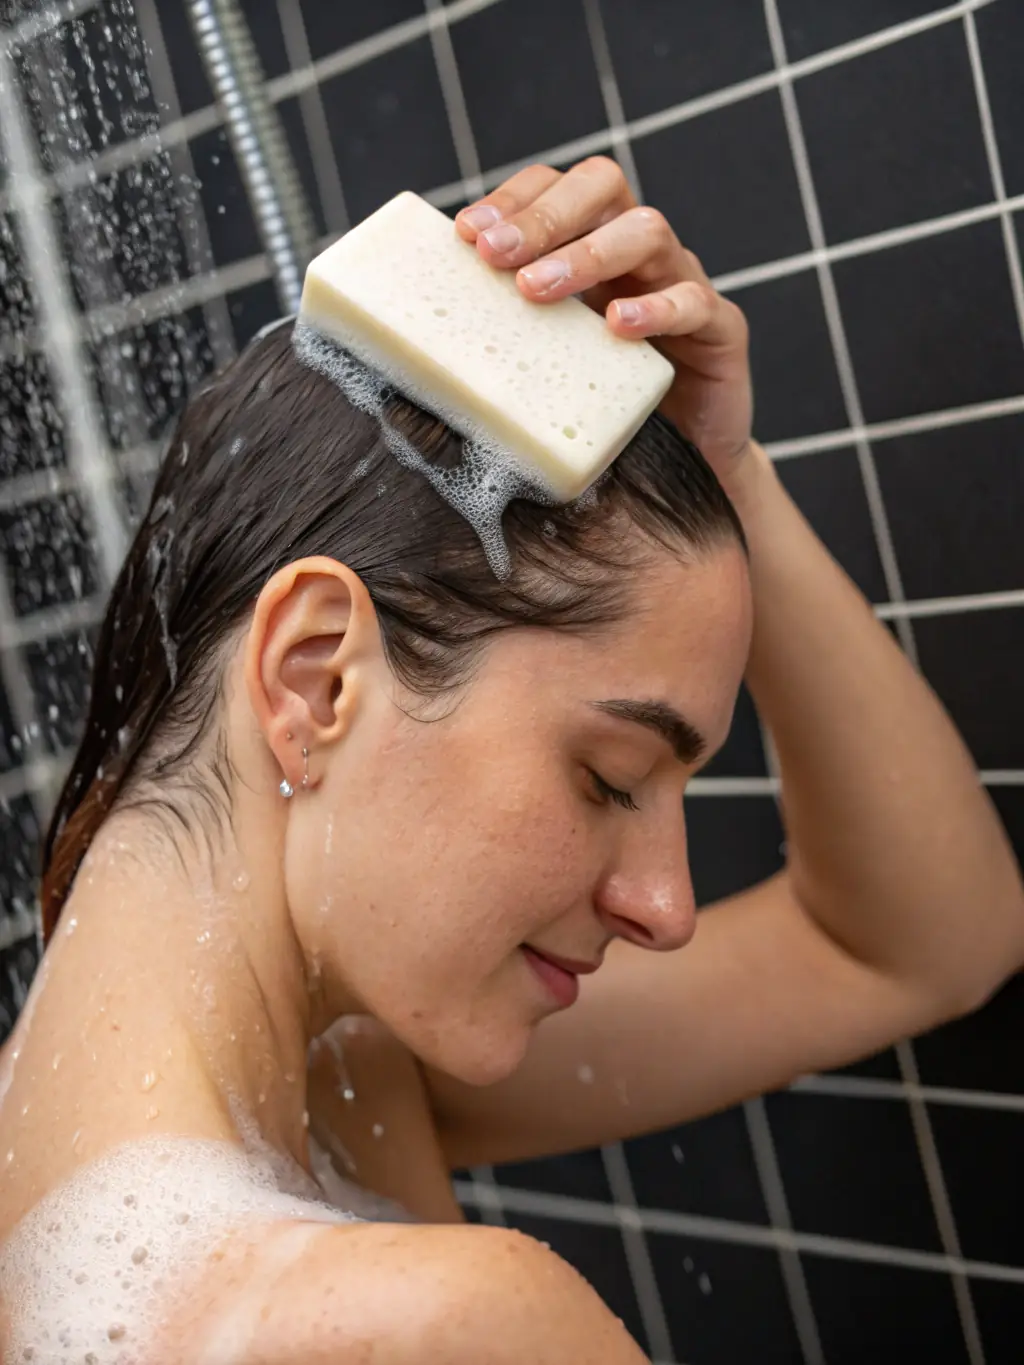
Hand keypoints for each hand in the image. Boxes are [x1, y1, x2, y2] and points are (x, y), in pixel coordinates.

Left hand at [455, 157, 754, 496]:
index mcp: (593, 249)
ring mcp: (683, 284)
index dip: (512, 199)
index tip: (465, 234)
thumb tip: (408, 351)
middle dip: (544, 214)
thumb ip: (502, 342)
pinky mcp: (721, 331)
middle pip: (603, 186)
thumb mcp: (547, 367)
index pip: (554, 189)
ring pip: (647, 231)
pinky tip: (619, 325)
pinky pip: (695, 302)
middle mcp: (639, 254)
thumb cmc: (605, 414)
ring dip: (586, 253)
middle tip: (494, 255)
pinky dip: (657, 307)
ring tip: (536, 289)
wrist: (686, 468)